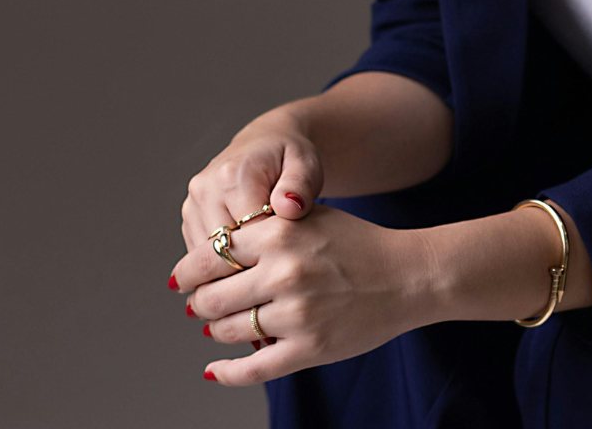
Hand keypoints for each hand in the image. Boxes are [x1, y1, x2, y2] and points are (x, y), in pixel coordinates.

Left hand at [175, 205, 433, 384]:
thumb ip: (266, 228)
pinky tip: (214, 369)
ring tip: (216, 327)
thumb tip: (215, 248)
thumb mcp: (311, 219)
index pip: (213, 254)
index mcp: (281, 235)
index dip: (191, 269)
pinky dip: (226, 372)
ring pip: (228, 331)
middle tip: (198, 304)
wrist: (408, 275)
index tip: (183, 277)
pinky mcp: (308, 349)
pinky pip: (252, 369)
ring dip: (214, 331)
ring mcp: (295, 315)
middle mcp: (284, 273)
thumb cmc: (358, 244)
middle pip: (212, 296)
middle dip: (199, 302)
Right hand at [176, 107, 321, 278]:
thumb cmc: (290, 157)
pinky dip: (222, 264)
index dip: (270, 252)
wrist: (267, 141)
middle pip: (222, 250)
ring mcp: (192, 204)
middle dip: (250, 265)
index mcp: (232, 175)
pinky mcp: (189, 218)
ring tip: (264, 263)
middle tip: (278, 270)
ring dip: (233, 267)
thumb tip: (289, 208)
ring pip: (208, 259)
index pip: (246, 233)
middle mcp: (205, 189)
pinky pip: (200, 256)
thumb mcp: (306, 164)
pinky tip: (247, 260)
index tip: (291, 258)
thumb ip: (301, 185)